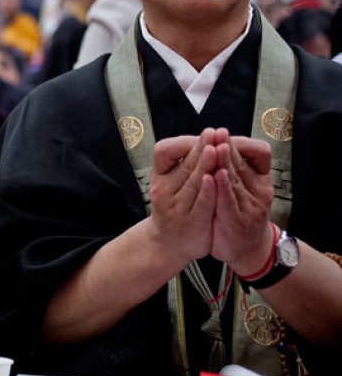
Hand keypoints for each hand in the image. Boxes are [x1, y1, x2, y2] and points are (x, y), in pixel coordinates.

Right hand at [147, 130, 217, 265]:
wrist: (168, 243)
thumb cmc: (175, 207)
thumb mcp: (170, 183)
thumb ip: (184, 164)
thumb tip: (204, 140)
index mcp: (159, 176)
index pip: (164, 151)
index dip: (184, 142)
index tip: (206, 134)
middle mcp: (163, 190)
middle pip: (184, 164)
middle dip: (201, 147)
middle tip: (215, 132)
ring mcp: (176, 206)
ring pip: (192, 181)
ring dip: (205, 164)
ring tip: (216, 148)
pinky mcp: (190, 221)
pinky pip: (200, 203)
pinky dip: (207, 190)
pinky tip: (214, 177)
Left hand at [210, 132, 274, 272]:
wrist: (247, 249)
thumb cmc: (240, 212)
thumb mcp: (243, 188)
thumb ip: (236, 168)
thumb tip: (220, 143)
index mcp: (261, 179)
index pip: (255, 154)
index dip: (238, 142)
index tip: (220, 132)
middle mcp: (259, 190)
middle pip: (242, 163)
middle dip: (227, 147)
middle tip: (217, 132)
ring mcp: (250, 206)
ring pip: (235, 179)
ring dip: (225, 163)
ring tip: (215, 146)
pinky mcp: (239, 220)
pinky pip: (230, 201)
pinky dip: (223, 187)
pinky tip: (214, 175)